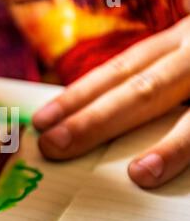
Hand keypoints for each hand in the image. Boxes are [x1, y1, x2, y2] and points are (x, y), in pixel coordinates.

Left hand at [34, 16, 189, 188]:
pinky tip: (176, 173)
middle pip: (142, 90)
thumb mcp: (181, 54)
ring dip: (169, 145)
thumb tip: (95, 109)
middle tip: (54, 146)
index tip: (43, 119)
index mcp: (178, 45)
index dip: (78, 95)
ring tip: (138, 175)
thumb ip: (151, 76)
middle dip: (96, 120)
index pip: (119, 71)